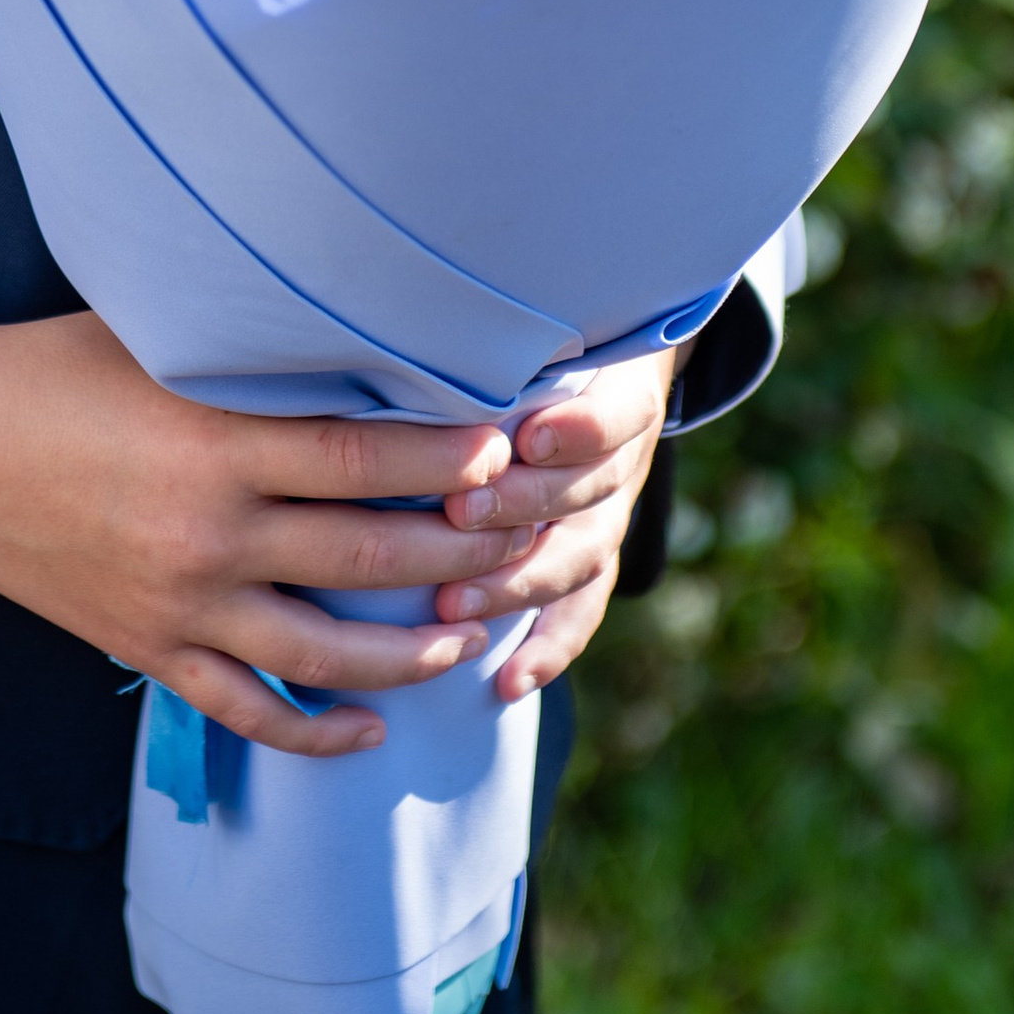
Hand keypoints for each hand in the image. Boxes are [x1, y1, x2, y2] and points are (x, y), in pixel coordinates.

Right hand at [0, 309, 568, 760]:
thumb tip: (353, 313)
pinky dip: (315, 730)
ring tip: (467, 636)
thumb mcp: (150, 332)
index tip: (510, 448)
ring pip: (325, 652)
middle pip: (366, 555)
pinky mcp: (148, 648)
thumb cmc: (50, 366)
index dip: (449, 459)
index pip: (363, 456)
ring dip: (410, 651)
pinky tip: (369, 729)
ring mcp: (178, 601)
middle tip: (525, 542)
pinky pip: (247, 708)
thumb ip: (248, 341)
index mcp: (212, 440)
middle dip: (460, 554)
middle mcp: (205, 531)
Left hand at [426, 349, 676, 700]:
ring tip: (456, 604)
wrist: (596, 382)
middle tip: (460, 513)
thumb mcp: (537, 339)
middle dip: (522, 505)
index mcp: (615, 393)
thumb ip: (489, 349)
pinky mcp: (588, 565)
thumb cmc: (540, 356)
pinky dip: (546, 651)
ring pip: (576, 560)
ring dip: (516, 584)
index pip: (616, 415)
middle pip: (585, 491)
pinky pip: (577, 614)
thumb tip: (398, 330)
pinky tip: (507, 682)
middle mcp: (616, 462)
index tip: (529, 436)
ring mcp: (604, 519)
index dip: (580, 430)